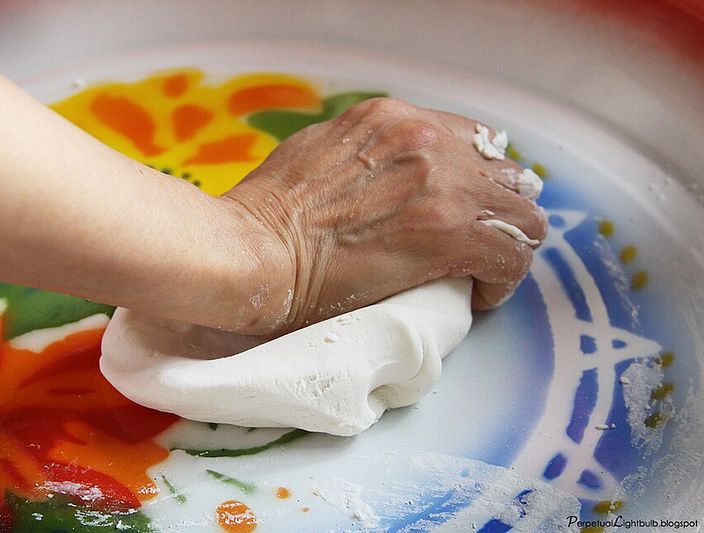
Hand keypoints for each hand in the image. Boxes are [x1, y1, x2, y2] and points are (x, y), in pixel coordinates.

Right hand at [222, 97, 546, 334]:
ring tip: (480, 273)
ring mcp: (442, 183)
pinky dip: (502, 280)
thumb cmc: (268, 215)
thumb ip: (367, 155)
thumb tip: (389, 181)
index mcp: (393, 119)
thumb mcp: (320, 153)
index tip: (460, 215)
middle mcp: (426, 138)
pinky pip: (512, 255)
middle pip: (506, 174)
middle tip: (476, 245)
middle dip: (496, 212)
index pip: (471, 142)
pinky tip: (478, 296)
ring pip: (522, 215)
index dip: (475, 183)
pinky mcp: (449, 233)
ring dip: (505, 245)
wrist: (251, 250)